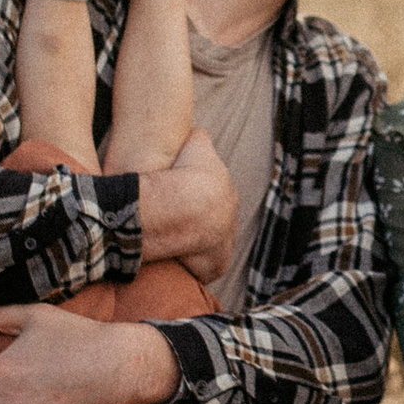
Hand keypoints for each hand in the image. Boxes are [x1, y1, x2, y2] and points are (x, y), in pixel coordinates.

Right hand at [140, 131, 237, 287]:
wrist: (182, 205)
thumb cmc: (186, 173)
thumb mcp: (195, 144)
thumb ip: (198, 138)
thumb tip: (196, 133)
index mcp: (228, 196)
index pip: (214, 201)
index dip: (194, 202)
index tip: (178, 204)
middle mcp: (231, 222)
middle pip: (214, 226)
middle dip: (197, 226)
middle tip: (172, 225)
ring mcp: (225, 247)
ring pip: (210, 249)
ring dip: (195, 249)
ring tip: (171, 246)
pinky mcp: (213, 267)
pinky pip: (202, 270)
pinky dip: (191, 269)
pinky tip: (175, 264)